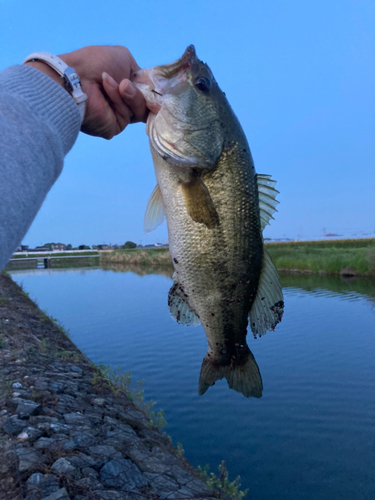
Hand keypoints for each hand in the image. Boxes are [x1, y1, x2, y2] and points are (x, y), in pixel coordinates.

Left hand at [27, 45, 147, 138]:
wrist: (76, 79)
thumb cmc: (95, 63)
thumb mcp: (123, 57)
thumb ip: (140, 72)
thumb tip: (149, 87)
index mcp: (124, 85)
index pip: (146, 92)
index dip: (152, 89)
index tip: (155, 85)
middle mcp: (122, 102)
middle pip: (147, 103)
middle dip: (139, 92)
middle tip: (126, 83)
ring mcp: (119, 116)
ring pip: (140, 109)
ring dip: (129, 94)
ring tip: (115, 84)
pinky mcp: (114, 127)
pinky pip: (127, 115)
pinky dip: (119, 102)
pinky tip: (105, 92)